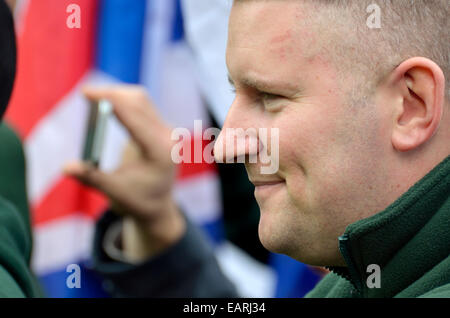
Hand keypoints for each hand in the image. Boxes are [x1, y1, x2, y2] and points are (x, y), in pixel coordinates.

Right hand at [64, 85, 184, 260]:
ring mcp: (166, 131)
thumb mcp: (115, 192)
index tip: (87, 92)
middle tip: (85, 93)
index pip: (135, 118)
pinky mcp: (161, 128)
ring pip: (141, 100)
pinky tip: (106, 100)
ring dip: (117, 94)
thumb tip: (66, 167)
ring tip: (92, 96)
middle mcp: (167, 137)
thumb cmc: (138, 201)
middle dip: (111, 93)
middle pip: (138, 102)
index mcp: (160, 151)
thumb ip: (92, 177)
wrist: (158, 206)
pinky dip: (123, 100)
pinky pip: (142, 106)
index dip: (111, 101)